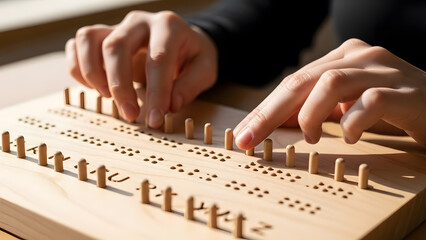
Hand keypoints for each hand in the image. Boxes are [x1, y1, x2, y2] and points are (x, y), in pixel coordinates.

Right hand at [65, 11, 217, 125]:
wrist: (181, 41)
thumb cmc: (192, 55)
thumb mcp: (205, 69)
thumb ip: (190, 86)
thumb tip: (170, 105)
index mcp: (169, 26)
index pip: (158, 59)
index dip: (156, 92)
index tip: (155, 120)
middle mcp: (139, 22)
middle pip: (116, 46)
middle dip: (119, 86)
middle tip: (130, 115)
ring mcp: (117, 26)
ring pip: (89, 40)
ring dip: (92, 73)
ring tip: (107, 98)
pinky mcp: (101, 35)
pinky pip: (77, 45)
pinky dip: (78, 68)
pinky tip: (95, 87)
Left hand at [234, 39, 425, 147]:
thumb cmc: (392, 109)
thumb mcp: (347, 106)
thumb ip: (315, 109)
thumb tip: (276, 124)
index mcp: (343, 58)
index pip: (294, 82)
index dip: (265, 109)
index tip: (243, 134)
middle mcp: (361, 57)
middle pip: (303, 80)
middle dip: (270, 113)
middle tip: (250, 139)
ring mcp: (385, 71)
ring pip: (331, 82)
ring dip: (311, 115)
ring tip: (310, 138)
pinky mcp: (407, 92)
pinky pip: (371, 102)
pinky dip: (352, 122)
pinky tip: (348, 137)